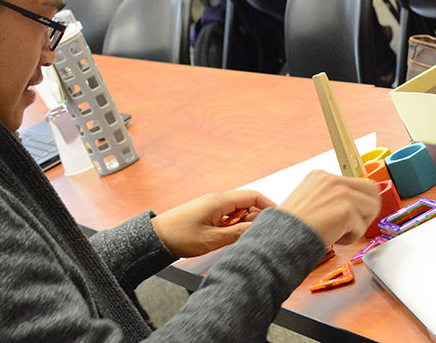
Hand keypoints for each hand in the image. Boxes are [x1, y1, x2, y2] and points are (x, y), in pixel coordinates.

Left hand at [152, 189, 273, 257]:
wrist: (156, 238)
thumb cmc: (179, 236)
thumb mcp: (212, 239)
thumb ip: (236, 234)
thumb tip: (256, 230)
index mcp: (220, 201)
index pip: (252, 196)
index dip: (268, 205)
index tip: (279, 216)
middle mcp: (218, 200)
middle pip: (247, 203)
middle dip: (256, 217)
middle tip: (259, 233)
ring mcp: (213, 206)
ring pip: (238, 211)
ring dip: (244, 222)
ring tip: (242, 238)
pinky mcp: (208, 213)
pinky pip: (228, 216)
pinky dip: (234, 225)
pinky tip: (230, 237)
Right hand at [278, 170, 380, 244]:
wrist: (280, 238)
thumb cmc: (291, 227)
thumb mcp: (309, 200)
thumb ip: (330, 197)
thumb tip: (354, 205)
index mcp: (322, 176)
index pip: (357, 183)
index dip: (357, 202)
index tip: (349, 215)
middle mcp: (332, 180)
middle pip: (372, 189)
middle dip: (367, 210)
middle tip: (353, 225)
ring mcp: (340, 193)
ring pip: (372, 207)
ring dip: (359, 224)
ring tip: (341, 233)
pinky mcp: (345, 210)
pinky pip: (361, 227)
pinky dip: (350, 238)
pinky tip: (335, 239)